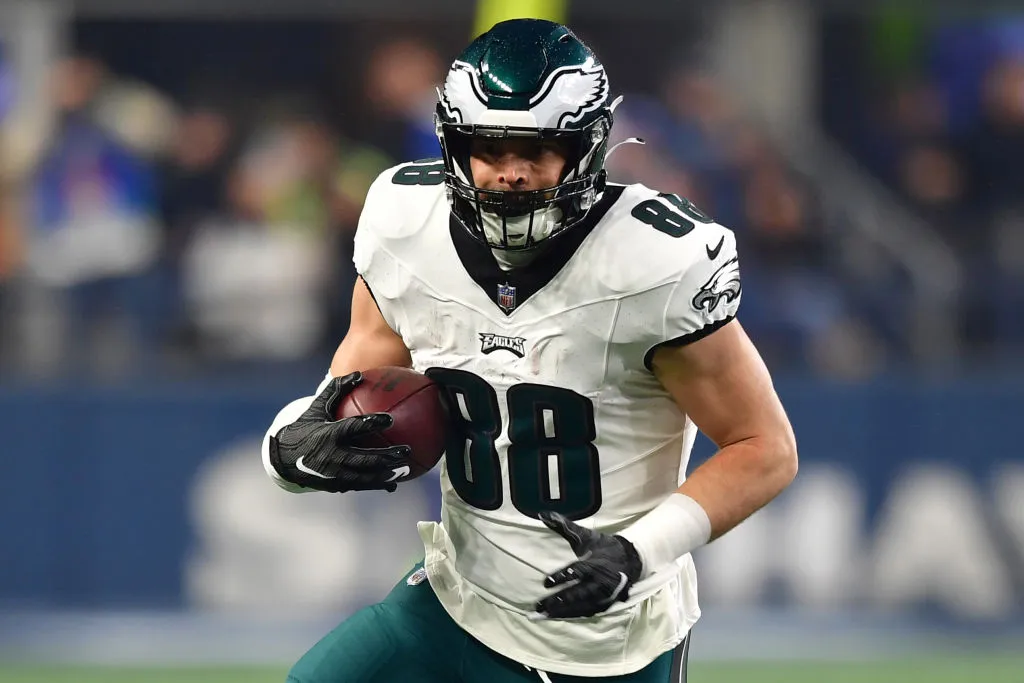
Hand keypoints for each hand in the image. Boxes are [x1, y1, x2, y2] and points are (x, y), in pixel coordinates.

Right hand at [268, 372, 410, 492]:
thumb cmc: (305, 427)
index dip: (371, 423)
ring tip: (406, 469)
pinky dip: (377, 484)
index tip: (390, 419)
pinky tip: (394, 483)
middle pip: (364, 458)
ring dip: (386, 474)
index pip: (353, 428)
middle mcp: (331, 456)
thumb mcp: (317, 408)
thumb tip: (359, 374)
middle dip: (387, 456)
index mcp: (328, 435)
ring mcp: (334, 474)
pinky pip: (360, 486)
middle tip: (406, 450)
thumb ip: (337, 390)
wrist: (283, 458)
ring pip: (365, 477)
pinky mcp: (335, 485)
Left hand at [533, 511, 643, 619]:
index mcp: (595, 563)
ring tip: (542, 615)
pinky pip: (587, 612)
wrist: (631, 560)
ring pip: (581, 607)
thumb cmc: (603, 547)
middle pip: (577, 594)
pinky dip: (571, 616)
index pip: (576, 572)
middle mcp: (600, 582)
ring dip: (561, 612)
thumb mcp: (585, 536)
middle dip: (557, 601)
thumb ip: (564, 527)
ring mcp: (604, 596)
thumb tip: (543, 514)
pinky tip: (556, 617)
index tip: (545, 583)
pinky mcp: (606, 604)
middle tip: (538, 606)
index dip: (561, 577)